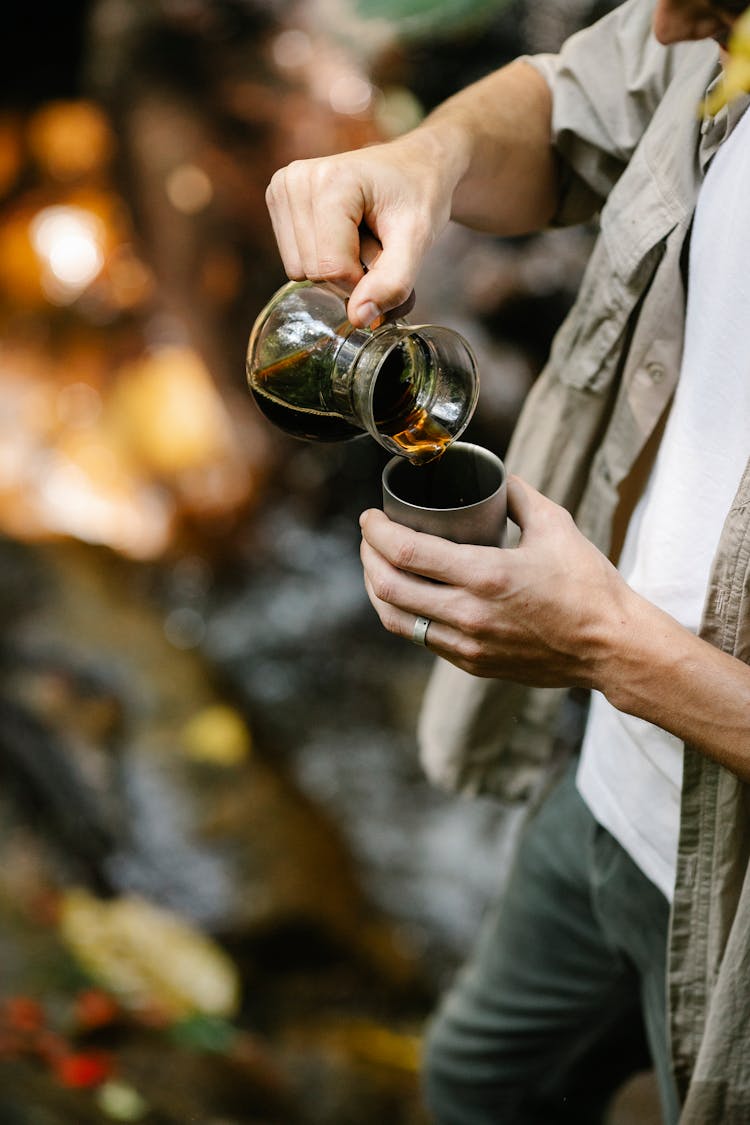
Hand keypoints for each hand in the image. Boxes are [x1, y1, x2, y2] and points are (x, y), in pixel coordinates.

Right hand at [265, 132, 461, 326]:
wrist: (413, 166)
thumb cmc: (418, 195)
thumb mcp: (417, 239)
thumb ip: (393, 282)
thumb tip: (359, 319)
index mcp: (329, 181)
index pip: (331, 267)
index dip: (363, 279)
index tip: (386, 253)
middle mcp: (294, 180)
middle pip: (311, 271)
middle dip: (348, 273)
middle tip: (374, 242)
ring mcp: (281, 188)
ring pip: (298, 270)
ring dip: (335, 267)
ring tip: (360, 235)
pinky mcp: (277, 200)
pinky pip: (294, 261)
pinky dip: (323, 258)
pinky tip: (343, 232)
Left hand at [359, 475, 635, 688]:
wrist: (610, 646)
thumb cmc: (588, 585)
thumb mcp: (555, 524)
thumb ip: (518, 495)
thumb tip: (495, 477)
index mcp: (485, 575)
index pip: (406, 552)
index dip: (376, 532)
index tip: (370, 517)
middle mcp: (468, 614)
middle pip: (388, 586)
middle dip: (368, 557)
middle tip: (370, 537)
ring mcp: (467, 644)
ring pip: (396, 619)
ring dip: (377, 589)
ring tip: (378, 567)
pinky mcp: (473, 663)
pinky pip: (422, 638)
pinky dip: (405, 614)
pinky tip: (408, 597)